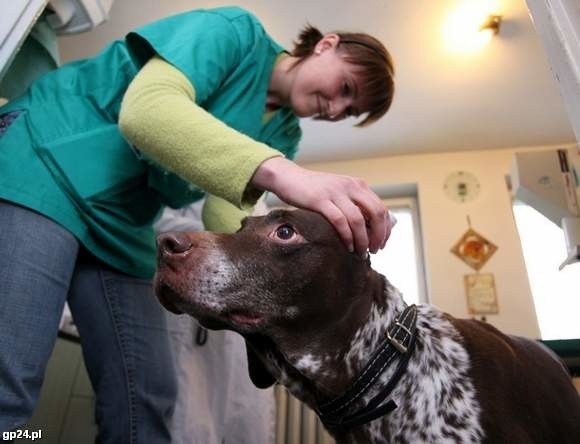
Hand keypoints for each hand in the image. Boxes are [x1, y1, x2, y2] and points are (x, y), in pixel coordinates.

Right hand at [251, 157, 394, 256]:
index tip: (382, 243)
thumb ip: (353, 204)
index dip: (386, 229)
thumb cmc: (313, 189)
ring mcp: (336, 192)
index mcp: (358, 185)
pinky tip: (348, 246)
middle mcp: (350, 186)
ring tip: (361, 253)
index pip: (382, 208)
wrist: (288, 177)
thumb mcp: (339, 192)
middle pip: (376, 213)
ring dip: (363, 240)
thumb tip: (369, 228)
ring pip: (359, 220)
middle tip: (375, 250)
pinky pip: (340, 221)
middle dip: (379, 235)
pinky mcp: (320, 200)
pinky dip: (347, 236)